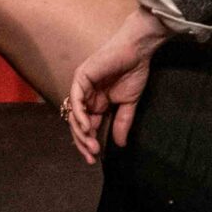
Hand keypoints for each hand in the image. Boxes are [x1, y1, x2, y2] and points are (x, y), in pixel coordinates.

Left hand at [62, 8, 168, 163]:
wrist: (137, 51)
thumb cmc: (134, 72)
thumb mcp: (128, 104)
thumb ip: (122, 122)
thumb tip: (120, 145)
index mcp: (96, 103)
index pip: (87, 127)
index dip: (89, 143)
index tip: (95, 159)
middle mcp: (86, 96)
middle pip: (77, 124)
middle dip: (83, 142)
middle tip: (92, 156)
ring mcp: (81, 87)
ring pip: (74, 114)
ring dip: (81, 132)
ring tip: (92, 145)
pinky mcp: (80, 78)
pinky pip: (75, 100)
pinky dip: (79, 114)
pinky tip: (86, 127)